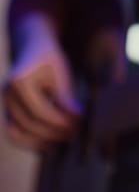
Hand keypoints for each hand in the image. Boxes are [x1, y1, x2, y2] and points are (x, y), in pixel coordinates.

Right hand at [2, 16, 79, 150]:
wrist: (32, 47)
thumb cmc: (50, 59)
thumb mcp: (61, 74)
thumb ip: (65, 97)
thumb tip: (75, 119)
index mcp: (19, 81)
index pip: (40, 111)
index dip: (60, 121)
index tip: (79, 123)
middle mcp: (5, 93)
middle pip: (29, 124)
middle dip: (54, 132)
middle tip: (76, 133)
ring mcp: (2, 103)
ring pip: (17, 132)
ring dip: (41, 141)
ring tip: (64, 142)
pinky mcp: (6, 110)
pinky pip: (14, 132)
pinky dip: (30, 141)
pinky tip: (50, 144)